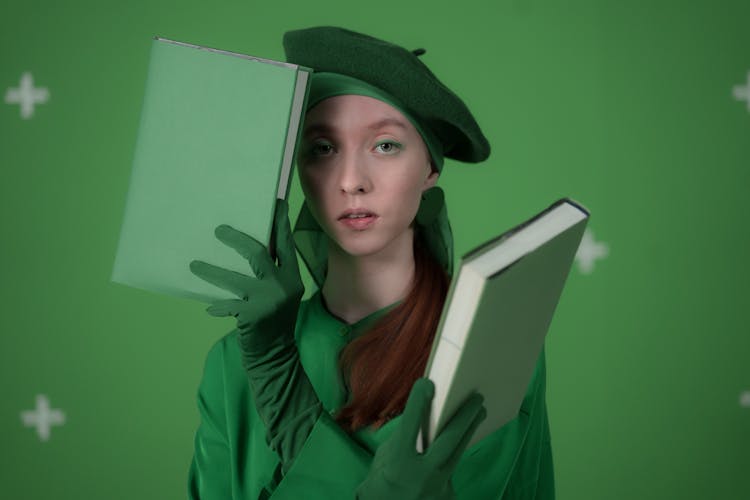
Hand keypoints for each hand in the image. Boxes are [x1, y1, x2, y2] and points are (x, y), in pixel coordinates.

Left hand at [191, 199, 318, 472]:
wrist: (276, 357)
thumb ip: (272, 274)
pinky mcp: (253, 315)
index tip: (275, 202)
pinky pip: (228, 304)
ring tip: (194, 264)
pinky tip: (207, 307)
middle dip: (236, 238)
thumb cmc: (274, 323)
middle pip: (257, 253)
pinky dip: (217, 305)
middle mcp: (283, 285)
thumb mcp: (280, 295)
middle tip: (217, 229)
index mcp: (292, 277)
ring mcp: (268, 300)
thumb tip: (251, 248)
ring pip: (235, 277)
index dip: (279, 223)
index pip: (285, 243)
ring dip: (211, 270)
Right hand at [357, 378, 485, 499]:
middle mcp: (421, 476)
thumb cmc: (381, 484)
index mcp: (399, 464)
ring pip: (459, 453)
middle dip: (465, 416)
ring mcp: (438, 489)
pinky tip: (461, 441)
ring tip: (480, 413)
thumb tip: (422, 418)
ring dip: (470, 431)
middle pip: (449, 440)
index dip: (417, 403)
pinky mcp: (448, 496)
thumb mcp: (385, 459)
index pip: (409, 427)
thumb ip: (403, 439)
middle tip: (477, 398)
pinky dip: (454, 454)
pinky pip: (453, 469)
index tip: (426, 383)